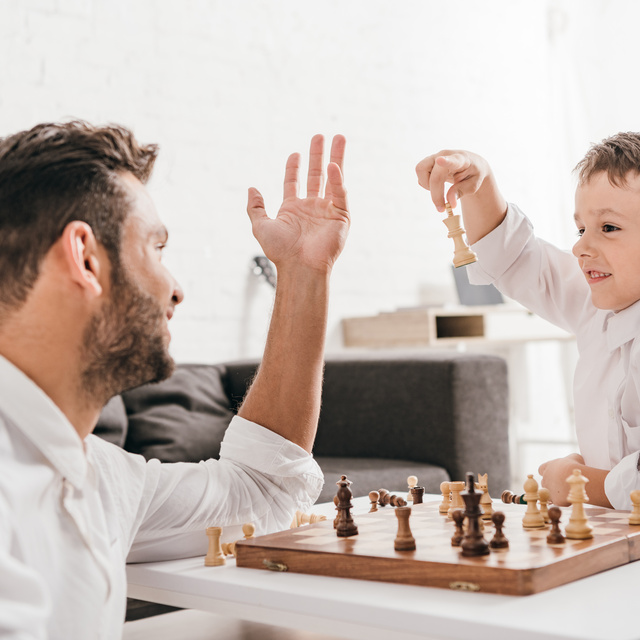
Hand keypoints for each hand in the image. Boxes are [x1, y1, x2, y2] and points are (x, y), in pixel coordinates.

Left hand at [247, 135, 348, 274]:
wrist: (300, 266)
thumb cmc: (280, 251)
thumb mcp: (261, 226)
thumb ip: (255, 207)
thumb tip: (251, 188)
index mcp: (293, 209)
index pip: (294, 182)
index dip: (294, 168)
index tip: (295, 153)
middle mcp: (311, 208)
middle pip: (316, 176)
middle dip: (318, 155)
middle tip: (320, 136)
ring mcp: (327, 211)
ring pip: (333, 179)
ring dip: (336, 158)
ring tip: (339, 137)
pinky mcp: (341, 217)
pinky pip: (340, 194)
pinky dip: (338, 180)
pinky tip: (333, 166)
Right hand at [415, 150, 493, 212]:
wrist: (470, 164)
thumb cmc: (472, 174)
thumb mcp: (473, 185)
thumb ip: (461, 192)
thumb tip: (450, 203)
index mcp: (461, 159)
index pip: (452, 160)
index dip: (445, 161)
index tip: (440, 160)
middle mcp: (445, 155)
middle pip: (434, 175)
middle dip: (436, 194)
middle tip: (441, 208)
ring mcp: (435, 157)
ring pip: (421, 170)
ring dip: (427, 185)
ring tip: (439, 190)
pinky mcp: (427, 161)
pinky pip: (420, 174)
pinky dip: (426, 184)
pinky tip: (437, 184)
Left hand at [538, 453, 585, 505]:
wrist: (575, 479)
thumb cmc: (574, 466)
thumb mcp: (574, 458)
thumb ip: (571, 459)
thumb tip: (575, 461)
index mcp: (548, 466)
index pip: (541, 469)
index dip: (547, 472)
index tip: (554, 474)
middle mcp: (545, 477)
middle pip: (544, 482)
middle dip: (551, 484)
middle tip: (562, 484)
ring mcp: (549, 489)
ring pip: (549, 492)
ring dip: (555, 493)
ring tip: (566, 492)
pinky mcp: (554, 499)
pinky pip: (557, 501)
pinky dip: (562, 500)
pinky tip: (570, 498)